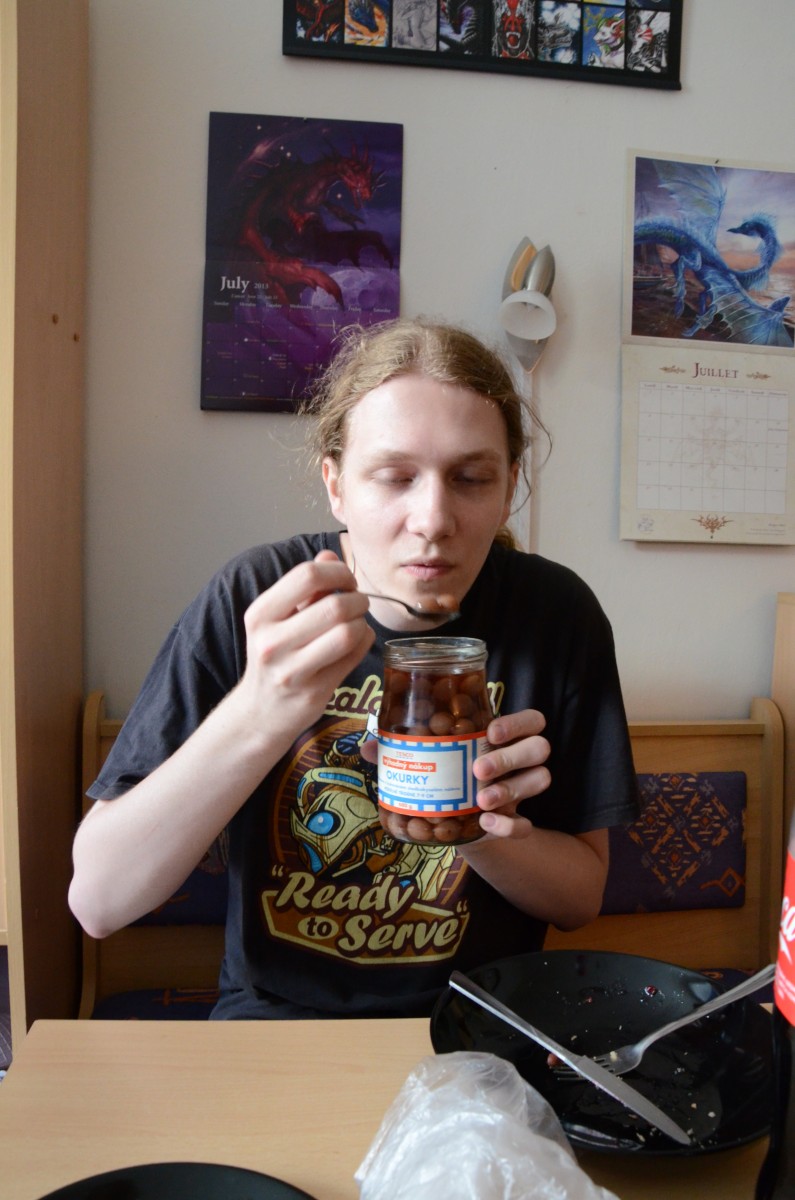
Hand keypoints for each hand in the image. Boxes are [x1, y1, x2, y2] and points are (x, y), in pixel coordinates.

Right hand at [233, 550, 374, 750]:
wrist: (261, 712)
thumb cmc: (275, 656)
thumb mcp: (277, 618)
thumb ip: (304, 586)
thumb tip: (330, 555)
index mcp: (260, 615)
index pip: (307, 575)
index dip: (337, 571)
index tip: (346, 579)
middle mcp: (272, 642)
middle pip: (334, 605)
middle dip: (357, 599)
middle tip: (358, 603)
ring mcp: (293, 670)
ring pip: (348, 632)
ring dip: (362, 621)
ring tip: (356, 622)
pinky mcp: (315, 691)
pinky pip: (354, 655)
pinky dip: (364, 640)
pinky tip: (357, 640)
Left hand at [360, 707, 550, 839]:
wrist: (453, 820)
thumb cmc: (443, 774)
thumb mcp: (426, 758)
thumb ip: (400, 749)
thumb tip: (368, 747)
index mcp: (500, 736)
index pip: (530, 720)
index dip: (518, 722)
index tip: (490, 732)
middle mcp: (518, 759)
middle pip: (539, 748)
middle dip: (511, 757)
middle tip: (478, 769)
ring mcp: (520, 790)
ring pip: (541, 780)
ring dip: (512, 789)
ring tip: (480, 800)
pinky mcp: (515, 821)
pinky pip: (526, 824)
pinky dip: (510, 825)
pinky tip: (487, 824)